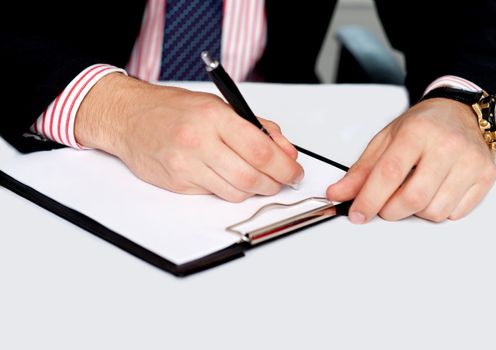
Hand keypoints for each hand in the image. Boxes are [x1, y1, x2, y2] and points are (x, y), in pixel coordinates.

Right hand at [75, 73, 302, 201]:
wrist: (130, 118)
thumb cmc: (174, 109)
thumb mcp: (220, 106)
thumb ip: (258, 128)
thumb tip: (287, 152)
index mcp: (214, 117)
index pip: (261, 150)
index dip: (284, 167)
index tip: (294, 173)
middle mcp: (199, 141)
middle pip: (251, 177)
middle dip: (274, 184)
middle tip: (281, 181)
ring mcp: (186, 165)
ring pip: (235, 192)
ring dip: (254, 190)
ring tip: (256, 179)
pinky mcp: (178, 184)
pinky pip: (215, 195)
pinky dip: (229, 190)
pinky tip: (227, 177)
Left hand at [327, 98, 495, 222]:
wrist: (460, 112)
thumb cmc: (423, 125)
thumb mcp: (385, 140)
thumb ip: (361, 170)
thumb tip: (338, 194)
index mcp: (417, 132)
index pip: (389, 174)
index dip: (369, 199)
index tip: (357, 214)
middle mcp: (447, 145)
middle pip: (413, 198)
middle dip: (390, 211)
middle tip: (384, 204)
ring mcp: (470, 161)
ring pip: (435, 211)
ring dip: (415, 212)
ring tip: (413, 191)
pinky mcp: (486, 175)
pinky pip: (455, 213)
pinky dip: (438, 210)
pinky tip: (435, 190)